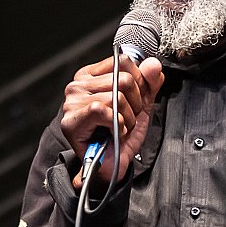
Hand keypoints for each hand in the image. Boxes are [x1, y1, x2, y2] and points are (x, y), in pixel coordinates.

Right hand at [60, 54, 164, 186]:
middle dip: (135, 103)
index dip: (139, 82)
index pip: (124, 62)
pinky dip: (116, 125)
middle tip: (127, 118)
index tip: (135, 101)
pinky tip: (113, 132)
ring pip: (116, 96)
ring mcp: (72, 101)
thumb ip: (150, 82)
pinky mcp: (72, 119)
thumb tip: (153, 64)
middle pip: (123, 78)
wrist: (115, 164)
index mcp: (93, 75)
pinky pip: (103, 110)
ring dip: (127, 117)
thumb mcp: (142, 103)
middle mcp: (79, 84)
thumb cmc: (122, 133)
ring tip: (120, 127)